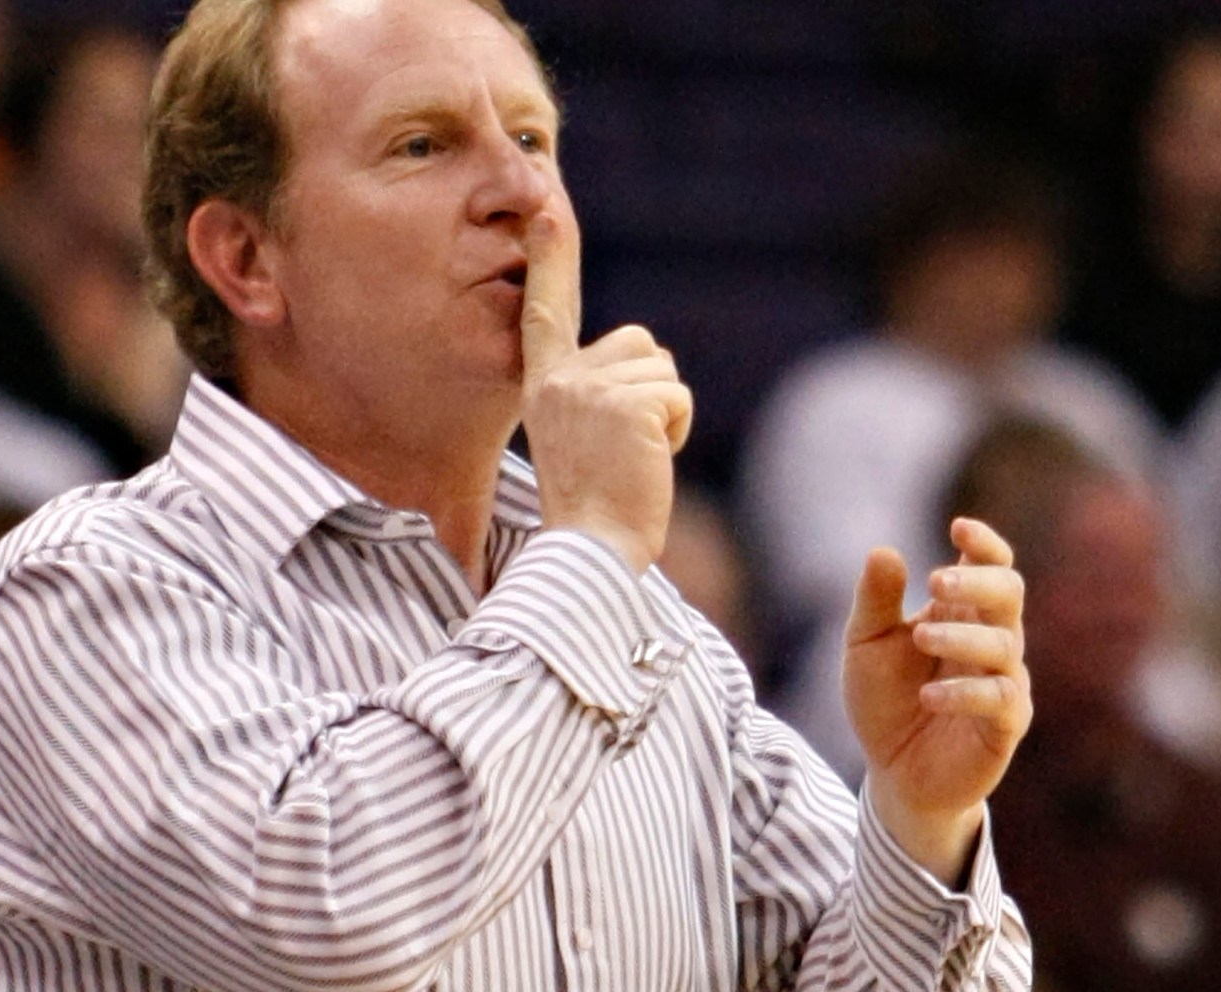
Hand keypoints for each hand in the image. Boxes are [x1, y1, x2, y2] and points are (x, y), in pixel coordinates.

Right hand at [519, 210, 688, 572]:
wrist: (589, 552)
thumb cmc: (592, 507)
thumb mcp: (578, 437)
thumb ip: (593, 391)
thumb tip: (643, 358)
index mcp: (544, 384)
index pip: (547, 310)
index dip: (550, 258)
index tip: (543, 209)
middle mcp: (560, 378)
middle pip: (640, 346)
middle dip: (651, 392)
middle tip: (622, 450)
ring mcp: (590, 389)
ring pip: (662, 371)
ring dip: (665, 414)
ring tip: (633, 459)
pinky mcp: (626, 405)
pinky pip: (677, 397)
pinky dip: (676, 431)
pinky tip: (647, 463)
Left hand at [844, 518, 1031, 881]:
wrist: (892, 774)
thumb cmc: (885, 702)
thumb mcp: (866, 647)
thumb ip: (875, 602)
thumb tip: (883, 551)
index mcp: (963, 613)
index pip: (991, 566)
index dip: (984, 544)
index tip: (958, 526)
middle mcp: (992, 641)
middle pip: (1008, 594)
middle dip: (978, 581)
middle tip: (937, 580)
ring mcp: (1004, 682)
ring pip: (1005, 645)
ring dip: (962, 636)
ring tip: (919, 637)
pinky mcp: (1005, 726)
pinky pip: (1001, 699)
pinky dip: (966, 693)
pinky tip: (930, 695)